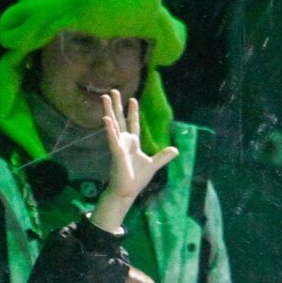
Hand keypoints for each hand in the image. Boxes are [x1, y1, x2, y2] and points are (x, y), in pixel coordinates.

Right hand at [90, 91, 178, 233]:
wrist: (127, 191)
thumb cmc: (136, 178)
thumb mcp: (154, 164)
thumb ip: (163, 156)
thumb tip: (176, 149)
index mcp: (132, 143)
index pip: (132, 124)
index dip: (132, 112)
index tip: (132, 99)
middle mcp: (124, 142)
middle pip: (120, 119)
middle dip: (116, 106)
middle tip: (112, 91)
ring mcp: (119, 146)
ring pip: (113, 125)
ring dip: (109, 111)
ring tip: (105, 97)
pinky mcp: (116, 153)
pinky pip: (112, 139)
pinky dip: (109, 129)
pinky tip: (106, 119)